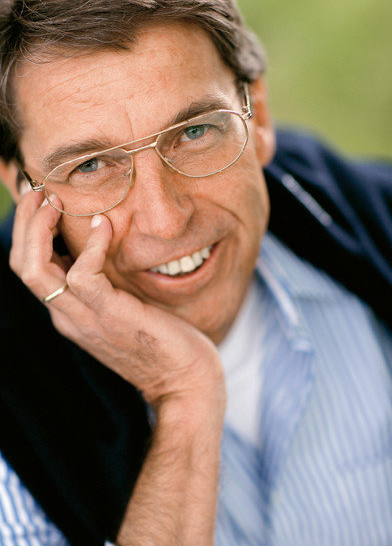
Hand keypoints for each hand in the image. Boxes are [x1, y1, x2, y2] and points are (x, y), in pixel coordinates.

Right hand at [10, 191, 224, 408]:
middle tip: (40, 192)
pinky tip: (104, 226)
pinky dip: (90, 245)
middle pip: (22, 265)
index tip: (41, 201)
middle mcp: (67, 316)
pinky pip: (83, 274)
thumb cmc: (160, 340)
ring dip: (40, 228)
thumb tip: (97, 248)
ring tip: (56, 201)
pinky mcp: (110, 314)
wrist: (185, 382)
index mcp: (68, 313)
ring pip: (36, 270)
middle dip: (24, 223)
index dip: (26, 232)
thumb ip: (104, 285)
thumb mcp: (122, 308)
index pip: (28, 269)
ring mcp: (85, 318)